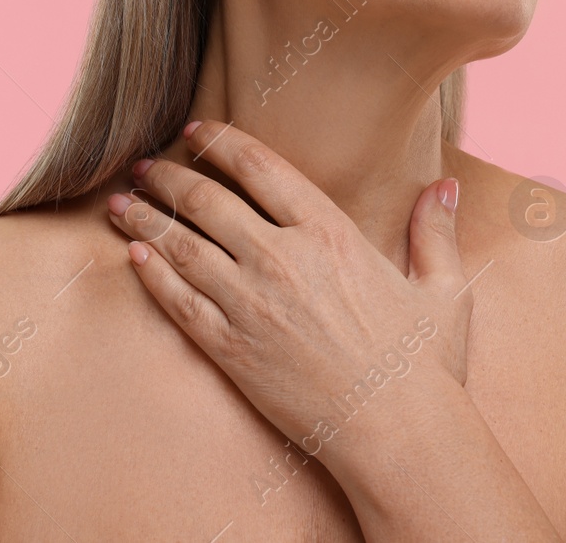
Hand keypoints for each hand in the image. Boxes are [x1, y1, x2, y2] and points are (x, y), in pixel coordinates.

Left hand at [106, 119, 471, 464]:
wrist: (398, 433)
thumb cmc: (425, 365)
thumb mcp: (443, 288)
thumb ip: (434, 231)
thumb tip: (443, 185)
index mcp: (330, 232)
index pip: (261, 168)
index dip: (221, 143)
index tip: (195, 132)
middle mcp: (283, 258)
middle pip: (208, 201)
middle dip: (169, 178)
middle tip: (144, 168)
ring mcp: (251, 304)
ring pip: (183, 246)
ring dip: (146, 221)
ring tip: (121, 205)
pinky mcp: (231, 350)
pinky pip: (179, 303)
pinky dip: (153, 276)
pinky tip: (135, 258)